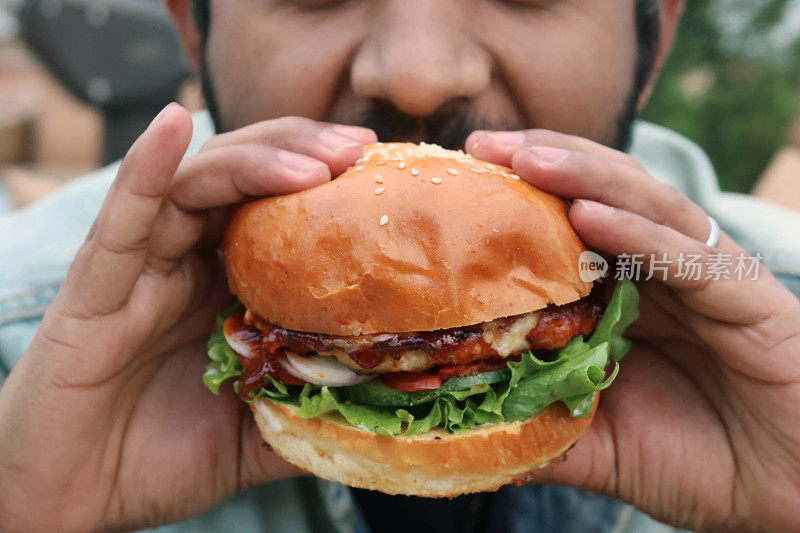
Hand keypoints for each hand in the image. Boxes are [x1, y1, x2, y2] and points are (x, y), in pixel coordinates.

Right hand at [0, 105, 376, 531]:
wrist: (74, 502)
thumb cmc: (160, 459)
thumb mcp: (256, 436)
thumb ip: (308, 413)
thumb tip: (385, 409)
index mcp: (226, 286)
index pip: (277, 209)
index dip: (325, 180)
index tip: (377, 163)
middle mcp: (186, 264)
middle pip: (242, 179)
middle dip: (300, 152)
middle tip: (355, 147)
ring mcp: (141, 270)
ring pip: (194, 187)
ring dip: (252, 161)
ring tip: (312, 159)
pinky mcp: (95, 289)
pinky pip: (121, 221)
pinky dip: (144, 170)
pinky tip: (171, 125)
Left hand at [466, 130, 799, 531]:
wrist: (786, 496)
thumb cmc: (698, 462)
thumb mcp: (597, 443)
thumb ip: (539, 425)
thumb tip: (462, 426)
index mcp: (628, 294)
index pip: (571, 225)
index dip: (522, 197)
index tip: (464, 174)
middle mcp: (665, 272)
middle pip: (604, 196)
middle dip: (546, 163)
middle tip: (486, 143)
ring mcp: (707, 279)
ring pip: (647, 207)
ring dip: (587, 177)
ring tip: (528, 158)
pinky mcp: (749, 299)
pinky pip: (690, 259)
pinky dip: (641, 236)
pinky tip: (592, 217)